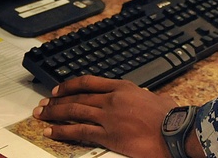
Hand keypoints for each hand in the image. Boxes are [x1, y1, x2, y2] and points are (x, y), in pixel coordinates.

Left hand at [33, 75, 177, 156]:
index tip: (59, 88)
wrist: (176, 132)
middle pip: (77, 96)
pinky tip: (51, 130)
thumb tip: (144, 95)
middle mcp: (112, 99)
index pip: (89, 82)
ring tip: (41, 114)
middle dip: (57, 100)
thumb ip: (146, 96)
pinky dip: (62, 130)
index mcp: (123, 87)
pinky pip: (79, 131)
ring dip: (54, 112)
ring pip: (74, 111)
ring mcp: (109, 116)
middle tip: (43, 103)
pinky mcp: (108, 135)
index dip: (70, 85)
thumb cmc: (171, 117)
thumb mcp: (158, 99)